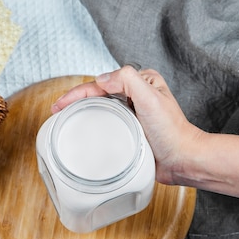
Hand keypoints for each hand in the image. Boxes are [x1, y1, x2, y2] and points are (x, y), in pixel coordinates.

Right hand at [51, 66, 203, 184]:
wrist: (182, 160)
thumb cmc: (172, 131)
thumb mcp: (151, 97)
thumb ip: (127, 80)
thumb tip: (100, 78)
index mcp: (141, 82)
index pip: (102, 83)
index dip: (78, 92)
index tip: (61, 104)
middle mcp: (135, 95)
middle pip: (98, 94)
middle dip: (75, 100)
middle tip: (56, 111)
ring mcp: (131, 113)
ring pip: (100, 108)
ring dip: (81, 111)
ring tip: (63, 119)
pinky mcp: (129, 130)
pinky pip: (106, 124)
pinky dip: (91, 125)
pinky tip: (81, 131)